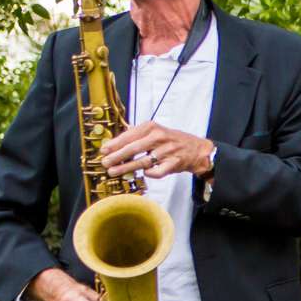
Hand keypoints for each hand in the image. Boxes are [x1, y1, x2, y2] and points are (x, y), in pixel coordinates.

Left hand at [99, 120, 214, 180]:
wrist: (197, 149)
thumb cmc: (173, 140)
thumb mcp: (155, 131)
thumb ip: (137, 135)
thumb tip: (114, 143)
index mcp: (152, 127)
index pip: (129, 136)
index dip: (114, 144)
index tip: (103, 150)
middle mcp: (160, 137)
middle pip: (133, 148)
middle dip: (116, 157)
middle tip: (105, 163)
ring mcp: (167, 151)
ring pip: (142, 162)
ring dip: (126, 168)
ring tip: (113, 172)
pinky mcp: (174, 163)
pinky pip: (157, 171)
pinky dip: (149, 173)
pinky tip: (143, 173)